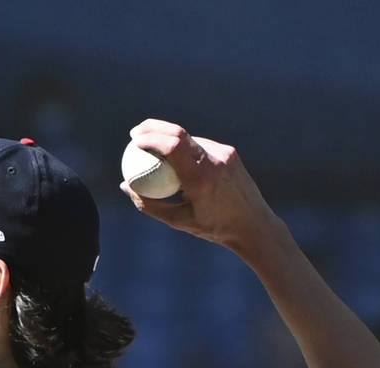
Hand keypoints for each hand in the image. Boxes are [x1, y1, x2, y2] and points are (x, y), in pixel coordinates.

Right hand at [120, 119, 281, 252]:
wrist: (253, 224)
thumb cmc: (213, 227)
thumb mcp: (176, 221)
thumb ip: (148, 204)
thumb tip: (126, 185)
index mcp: (201, 179)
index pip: (172, 147)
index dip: (150, 138)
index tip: (134, 140)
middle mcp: (215, 161)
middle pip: (180, 133)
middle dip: (154, 127)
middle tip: (136, 132)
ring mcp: (225, 154)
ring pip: (190, 138)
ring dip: (169, 137)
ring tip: (152, 145)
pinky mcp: (230, 153)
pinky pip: (201, 146)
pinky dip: (184, 148)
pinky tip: (175, 157)